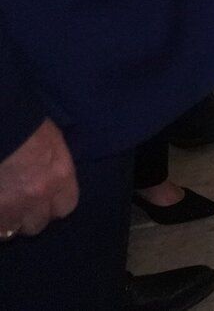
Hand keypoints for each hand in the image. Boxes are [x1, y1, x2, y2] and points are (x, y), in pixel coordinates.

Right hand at [0, 120, 78, 239]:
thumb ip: (55, 169)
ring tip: (2, 206)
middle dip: (28, 216)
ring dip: (6, 220)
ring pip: (10, 230)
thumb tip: (51, 184)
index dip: (52, 206)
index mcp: (60, 175)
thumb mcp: (52, 143)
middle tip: (18, 204)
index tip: (43, 200)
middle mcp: (37, 195)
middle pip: (37, 224)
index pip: (65, 208)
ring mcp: (9, 205)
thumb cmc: (25, 125)